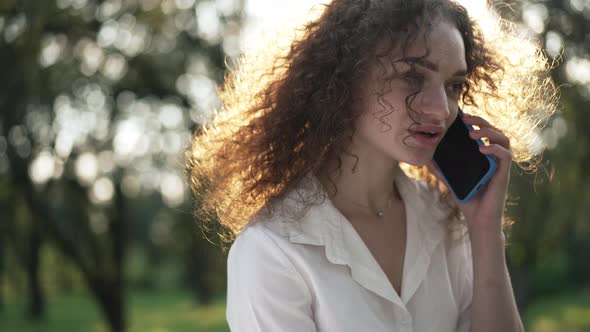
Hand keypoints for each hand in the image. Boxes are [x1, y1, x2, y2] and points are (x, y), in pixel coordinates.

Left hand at [428, 113, 511, 236]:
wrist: (477, 220)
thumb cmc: (467, 198)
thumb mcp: (450, 181)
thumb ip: (441, 169)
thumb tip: (425, 158)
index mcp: (484, 155)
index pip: (485, 132)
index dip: (477, 121)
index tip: (462, 117)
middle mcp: (495, 158)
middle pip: (496, 131)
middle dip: (482, 121)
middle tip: (466, 120)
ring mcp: (501, 166)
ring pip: (505, 140)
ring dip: (490, 132)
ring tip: (473, 134)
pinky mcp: (504, 175)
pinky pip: (506, 156)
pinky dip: (495, 149)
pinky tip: (482, 148)